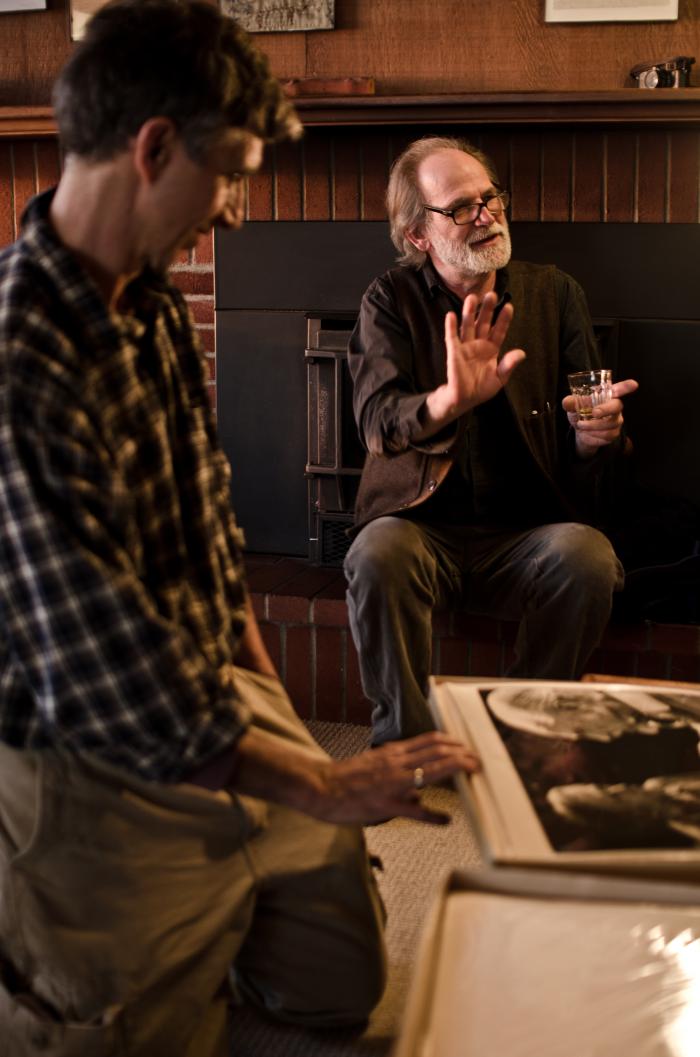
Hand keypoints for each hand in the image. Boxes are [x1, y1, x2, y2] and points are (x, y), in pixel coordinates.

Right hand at [224, 727, 477, 826]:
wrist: (320, 787)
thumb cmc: (345, 778)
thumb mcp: (373, 765)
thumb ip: (396, 772)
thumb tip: (418, 794)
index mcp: (392, 752)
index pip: (429, 740)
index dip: (452, 742)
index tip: (466, 747)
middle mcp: (396, 762)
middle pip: (437, 751)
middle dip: (462, 753)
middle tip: (478, 759)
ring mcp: (393, 782)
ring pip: (432, 770)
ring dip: (456, 768)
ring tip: (473, 772)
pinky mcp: (387, 804)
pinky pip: (416, 810)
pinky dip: (434, 816)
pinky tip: (446, 820)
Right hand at [424, 290, 525, 430]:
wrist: (464, 399)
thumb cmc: (482, 389)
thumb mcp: (500, 378)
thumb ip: (509, 365)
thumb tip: (522, 353)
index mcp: (492, 349)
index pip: (499, 331)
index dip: (503, 319)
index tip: (509, 306)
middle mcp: (479, 344)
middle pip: (483, 323)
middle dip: (487, 309)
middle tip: (491, 294)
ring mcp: (465, 346)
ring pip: (468, 326)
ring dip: (469, 312)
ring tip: (472, 298)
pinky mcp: (453, 352)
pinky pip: (451, 337)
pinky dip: (450, 326)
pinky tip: (451, 315)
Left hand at [562, 378, 638, 458]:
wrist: (580, 432)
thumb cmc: (580, 413)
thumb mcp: (572, 407)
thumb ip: (570, 403)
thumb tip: (567, 402)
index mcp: (606, 395)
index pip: (619, 389)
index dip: (626, 387)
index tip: (634, 384)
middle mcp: (614, 407)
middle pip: (617, 406)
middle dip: (606, 409)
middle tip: (594, 413)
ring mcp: (616, 421)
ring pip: (610, 425)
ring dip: (592, 426)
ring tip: (581, 425)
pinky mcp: (614, 434)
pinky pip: (606, 436)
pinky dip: (593, 436)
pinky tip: (587, 433)